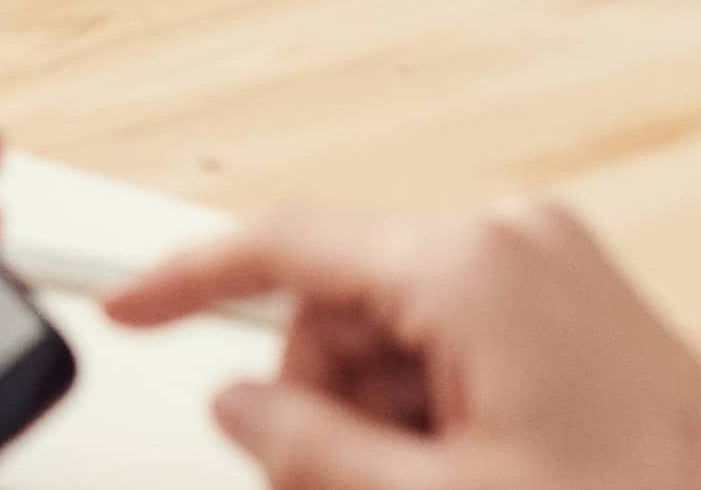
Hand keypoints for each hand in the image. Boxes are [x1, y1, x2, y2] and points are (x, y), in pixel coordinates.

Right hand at [110, 202, 700, 489]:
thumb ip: (313, 449)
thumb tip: (238, 403)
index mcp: (470, 265)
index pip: (286, 244)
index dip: (186, 279)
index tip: (127, 308)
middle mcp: (510, 235)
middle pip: (340, 296)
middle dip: (323, 394)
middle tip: (354, 482)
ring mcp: (548, 259)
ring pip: (394, 322)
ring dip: (382, 410)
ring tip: (435, 481)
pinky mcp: (574, 293)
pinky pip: (454, 329)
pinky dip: (434, 399)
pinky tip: (469, 463)